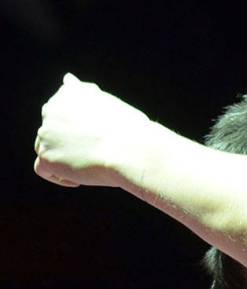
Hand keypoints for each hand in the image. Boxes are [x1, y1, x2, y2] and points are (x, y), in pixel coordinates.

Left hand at [34, 73, 151, 187]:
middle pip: (51, 130)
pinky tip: (78, 178)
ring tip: (90, 165)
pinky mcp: (46, 157)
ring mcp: (45, 134)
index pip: (62, 110)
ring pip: (46, 148)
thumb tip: (68, 79)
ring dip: (64, 158)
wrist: (131, 150)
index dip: (77, 127)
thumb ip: (85, 93)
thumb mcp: (107, 101)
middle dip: (69, 142)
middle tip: (95, 151)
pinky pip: (43, 169)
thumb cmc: (130, 129)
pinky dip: (59, 175)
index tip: (95, 137)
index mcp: (69, 92)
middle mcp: (51, 110)